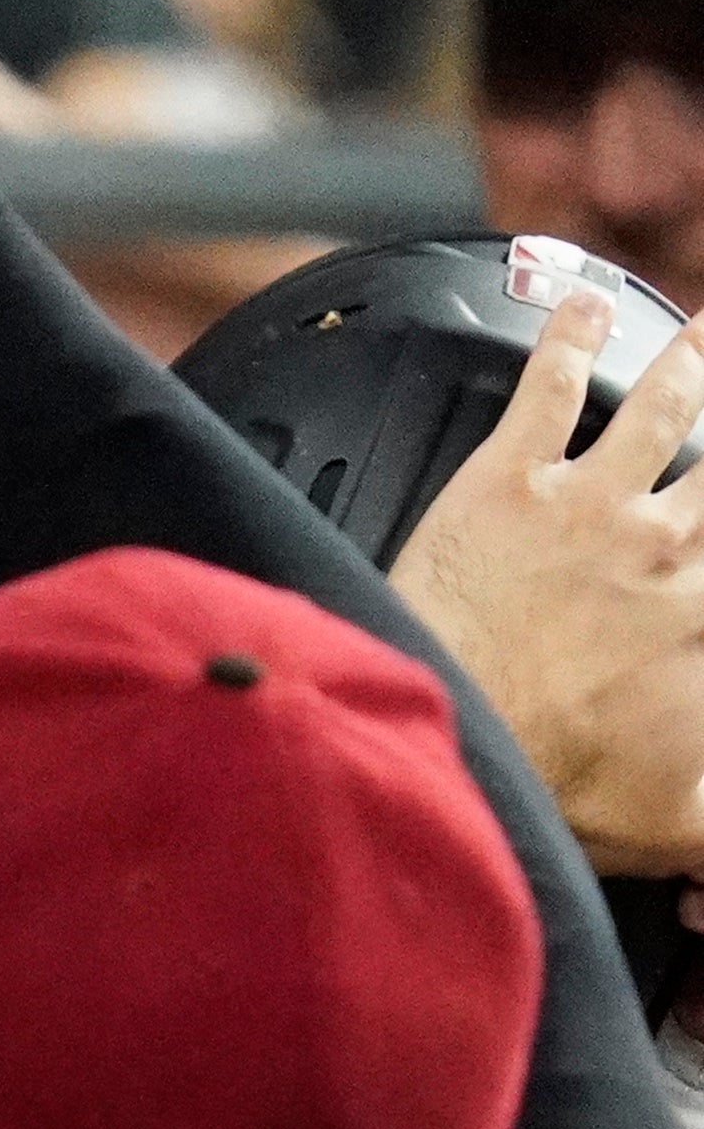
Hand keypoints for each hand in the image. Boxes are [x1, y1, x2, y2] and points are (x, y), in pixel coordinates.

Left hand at [390, 290, 703, 878]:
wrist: (448, 736)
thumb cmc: (552, 783)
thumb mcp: (678, 824)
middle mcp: (671, 547)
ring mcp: (592, 505)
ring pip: (664, 409)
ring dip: (692, 361)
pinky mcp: (510, 482)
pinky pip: (547, 391)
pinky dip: (569, 339)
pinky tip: (578, 304)